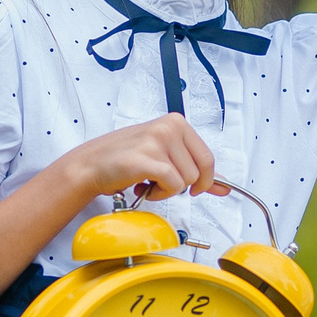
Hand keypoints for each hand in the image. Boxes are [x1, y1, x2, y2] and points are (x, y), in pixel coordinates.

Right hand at [59, 114, 225, 203]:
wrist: (91, 165)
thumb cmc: (125, 159)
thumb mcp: (165, 155)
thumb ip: (196, 169)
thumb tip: (225, 186)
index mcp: (176, 122)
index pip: (208, 158)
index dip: (204, 180)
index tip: (193, 187)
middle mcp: (168, 127)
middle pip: (198, 172)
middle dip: (182, 185)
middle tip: (162, 182)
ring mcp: (157, 141)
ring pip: (185, 181)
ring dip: (166, 189)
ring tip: (147, 181)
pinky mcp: (146, 158)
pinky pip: (172, 185)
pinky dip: (159, 194)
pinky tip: (143, 186)